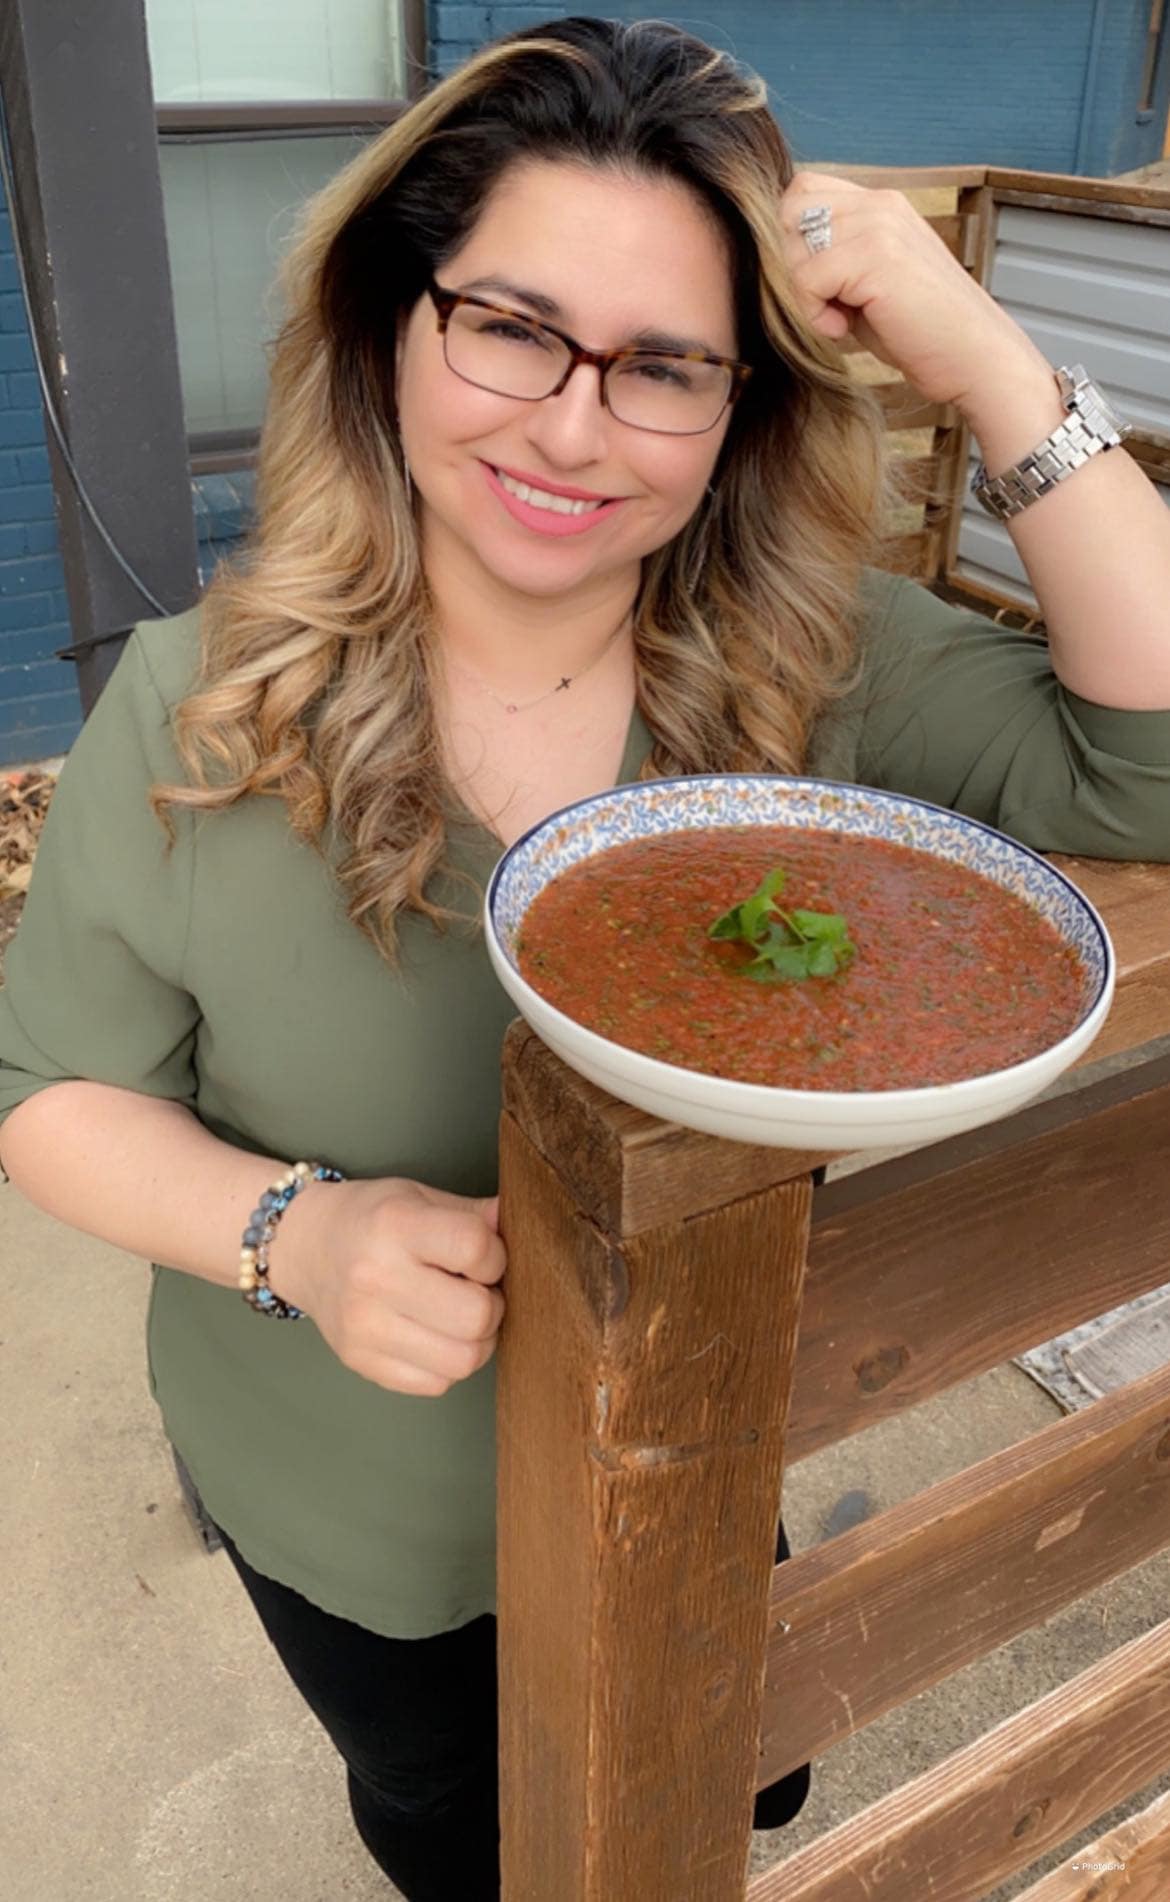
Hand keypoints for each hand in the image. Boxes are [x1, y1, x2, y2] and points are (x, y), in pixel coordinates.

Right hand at [272, 1176, 505, 1396]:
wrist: (304, 1246)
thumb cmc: (372, 1217)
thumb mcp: (420, 1197)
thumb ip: (474, 1216)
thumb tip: (526, 1226)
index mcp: (394, 1225)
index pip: (476, 1250)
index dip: (495, 1256)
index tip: (482, 1255)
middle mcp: (374, 1278)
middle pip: (477, 1316)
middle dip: (492, 1304)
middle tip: (475, 1290)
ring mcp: (364, 1327)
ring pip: (463, 1360)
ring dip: (476, 1341)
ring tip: (458, 1315)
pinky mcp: (360, 1362)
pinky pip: (436, 1383)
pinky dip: (446, 1364)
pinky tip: (433, 1335)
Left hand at [777, 169, 1050, 412]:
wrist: (975, 358)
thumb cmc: (921, 333)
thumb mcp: (869, 285)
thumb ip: (833, 260)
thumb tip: (776, 260)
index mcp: (880, 203)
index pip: (803, 190)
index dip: (794, 238)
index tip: (819, 285)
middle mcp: (879, 203)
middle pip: (789, 211)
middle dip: (792, 263)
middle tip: (824, 303)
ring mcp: (879, 225)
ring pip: (793, 245)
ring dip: (804, 292)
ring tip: (839, 319)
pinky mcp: (875, 256)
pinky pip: (806, 279)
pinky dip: (814, 313)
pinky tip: (843, 330)